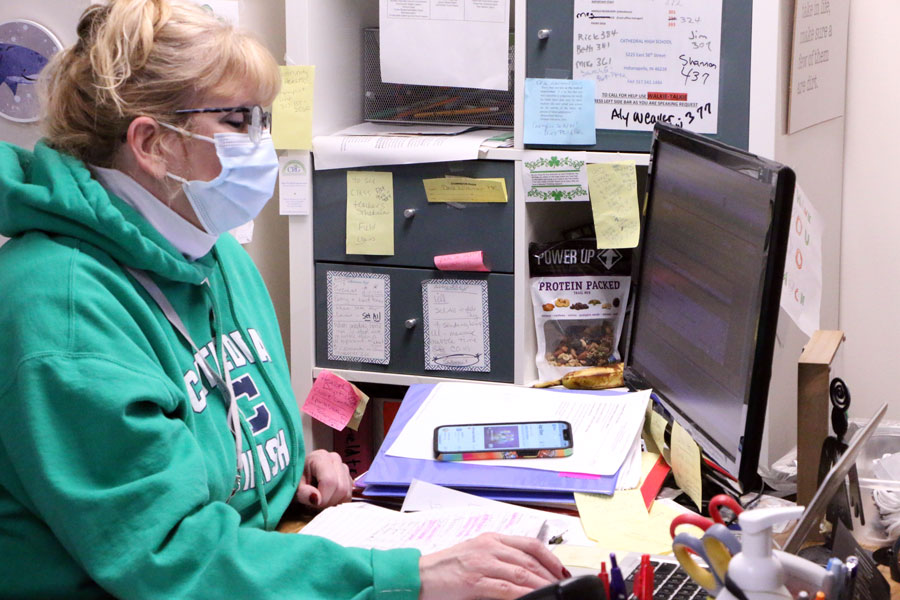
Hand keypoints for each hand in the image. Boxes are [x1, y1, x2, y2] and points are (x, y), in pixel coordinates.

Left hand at [294, 449, 352, 507]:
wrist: (299, 476)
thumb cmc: (295, 480)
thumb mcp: (294, 487)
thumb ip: (303, 493)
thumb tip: (316, 499)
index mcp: (321, 457)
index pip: (330, 481)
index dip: (323, 497)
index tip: (313, 502)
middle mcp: (335, 459)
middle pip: (340, 488)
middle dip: (328, 501)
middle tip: (315, 503)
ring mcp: (343, 467)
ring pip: (346, 492)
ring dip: (334, 502)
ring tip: (320, 500)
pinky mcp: (348, 477)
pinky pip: (349, 494)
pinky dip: (339, 501)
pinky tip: (328, 498)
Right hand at [418, 532, 568, 599]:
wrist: (417, 576)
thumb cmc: (444, 569)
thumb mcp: (474, 556)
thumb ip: (498, 559)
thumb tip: (524, 572)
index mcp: (490, 539)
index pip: (529, 544)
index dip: (550, 557)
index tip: (562, 571)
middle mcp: (488, 547)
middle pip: (529, 559)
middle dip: (550, 574)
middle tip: (563, 587)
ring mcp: (481, 564)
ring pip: (522, 573)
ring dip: (542, 584)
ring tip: (554, 593)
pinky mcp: (474, 582)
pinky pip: (507, 588)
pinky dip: (524, 594)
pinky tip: (534, 598)